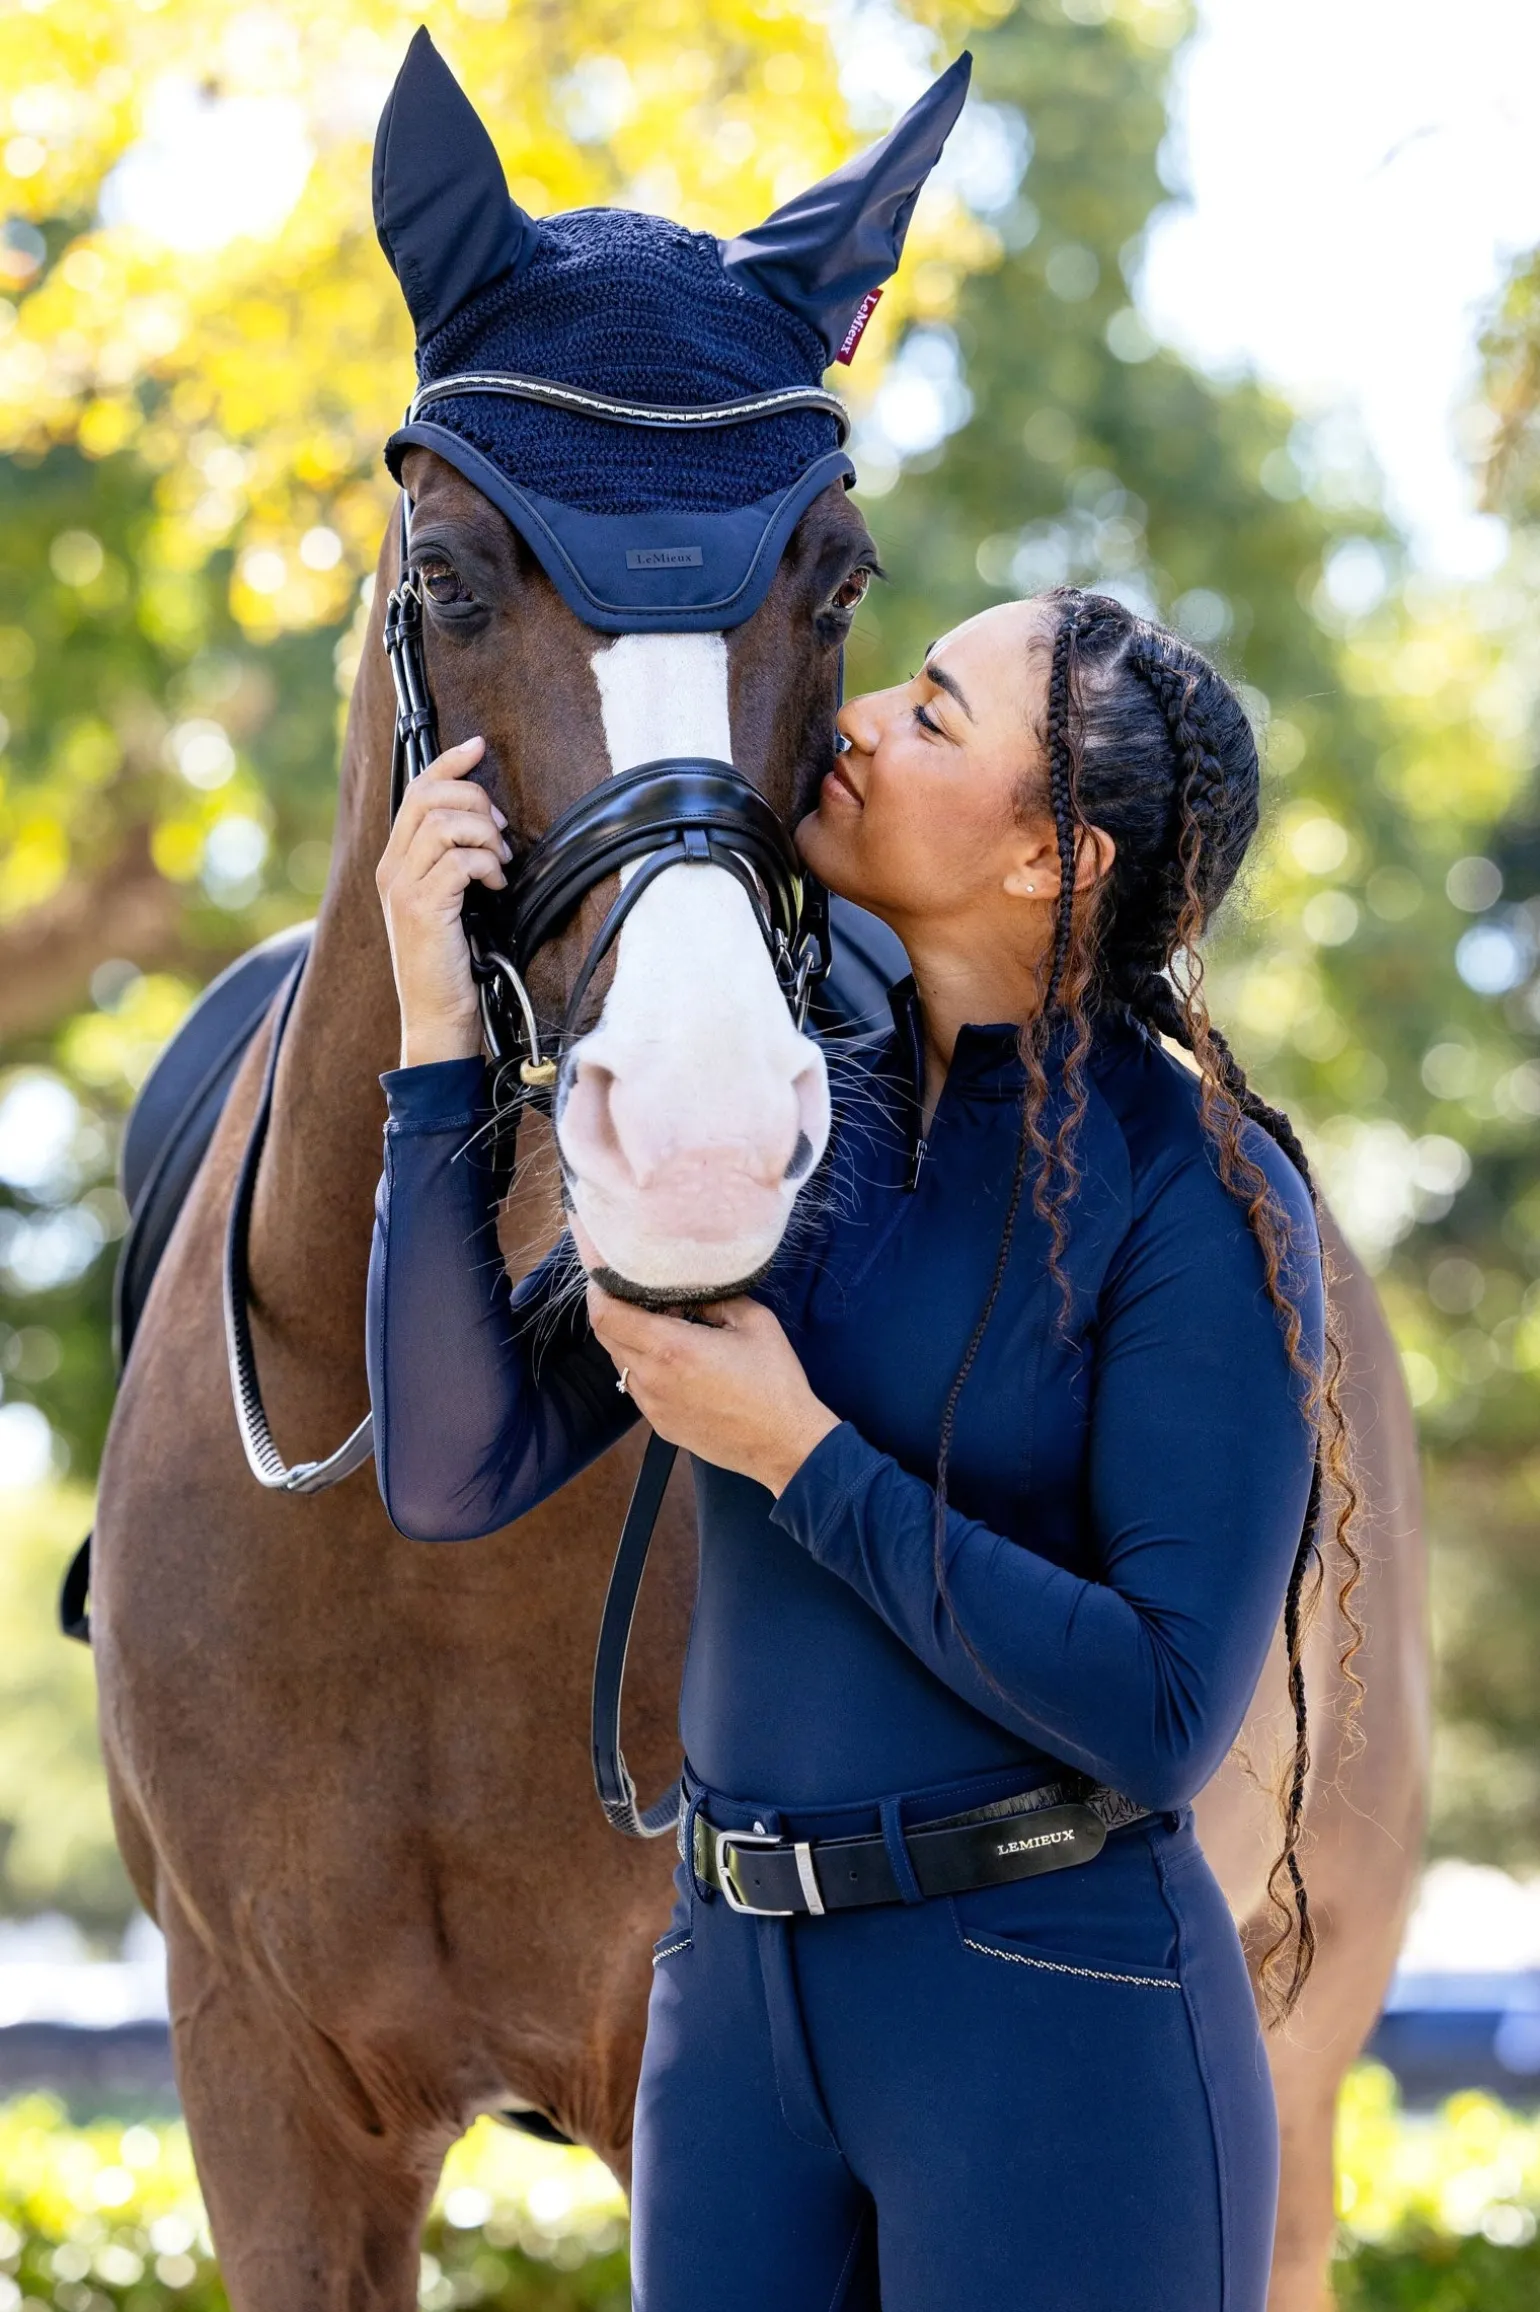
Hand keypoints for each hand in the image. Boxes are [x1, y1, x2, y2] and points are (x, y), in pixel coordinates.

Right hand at [375, 735, 511, 1065]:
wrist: (437, 1016)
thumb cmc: (452, 963)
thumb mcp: (451, 903)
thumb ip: (454, 862)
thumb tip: (488, 821)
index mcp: (395, 862)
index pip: (415, 790)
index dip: (449, 762)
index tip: (479, 746)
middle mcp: (391, 868)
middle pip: (429, 796)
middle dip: (475, 800)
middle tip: (500, 832)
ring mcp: (403, 886)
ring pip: (444, 822)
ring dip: (485, 835)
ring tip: (499, 865)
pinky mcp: (422, 906)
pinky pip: (458, 859)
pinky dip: (486, 864)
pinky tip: (495, 886)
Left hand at [586, 1285, 839, 1496]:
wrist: (784, 1443)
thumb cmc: (775, 1382)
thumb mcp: (754, 1322)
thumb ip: (716, 1299)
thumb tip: (691, 1292)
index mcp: (671, 1348)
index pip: (606, 1316)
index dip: (598, 1293)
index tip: (607, 1277)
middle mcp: (653, 1378)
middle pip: (607, 1338)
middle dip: (615, 1312)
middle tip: (641, 1297)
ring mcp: (653, 1407)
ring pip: (621, 1363)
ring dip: (631, 1341)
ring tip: (664, 1329)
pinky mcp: (661, 1426)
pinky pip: (638, 1388)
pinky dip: (645, 1367)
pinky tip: (677, 1363)